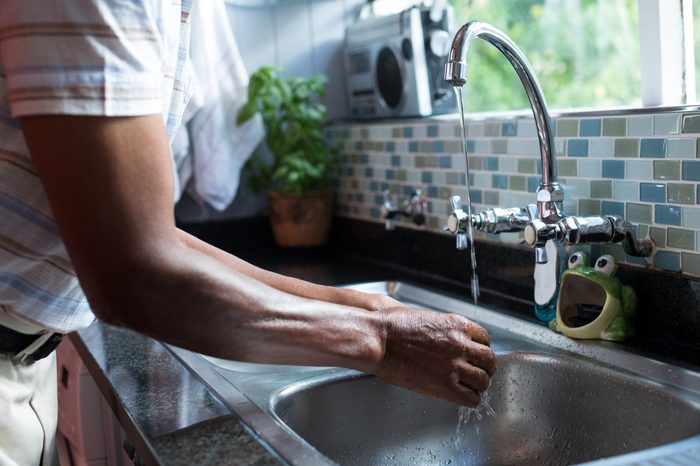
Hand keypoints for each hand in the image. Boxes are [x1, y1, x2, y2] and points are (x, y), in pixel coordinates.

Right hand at [372, 306, 494, 406]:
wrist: (378, 340)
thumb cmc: (392, 326)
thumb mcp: (425, 317)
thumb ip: (443, 328)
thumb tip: (447, 336)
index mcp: (457, 324)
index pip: (485, 339)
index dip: (480, 349)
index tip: (475, 355)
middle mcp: (461, 344)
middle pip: (489, 360)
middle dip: (484, 368)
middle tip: (477, 372)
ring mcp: (454, 365)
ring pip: (483, 380)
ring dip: (478, 384)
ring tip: (469, 386)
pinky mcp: (445, 386)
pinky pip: (471, 398)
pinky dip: (470, 398)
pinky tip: (461, 396)